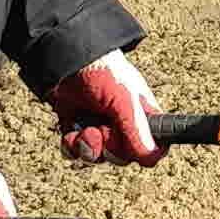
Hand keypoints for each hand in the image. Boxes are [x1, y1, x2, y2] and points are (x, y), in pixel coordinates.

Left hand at [53, 49, 164, 164]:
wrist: (65, 61)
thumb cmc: (102, 71)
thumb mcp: (125, 100)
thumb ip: (137, 130)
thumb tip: (151, 158)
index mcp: (141, 115)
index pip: (154, 145)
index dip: (146, 152)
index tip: (136, 151)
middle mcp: (121, 124)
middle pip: (122, 157)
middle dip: (111, 149)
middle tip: (104, 131)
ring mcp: (97, 127)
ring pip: (98, 157)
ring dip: (90, 147)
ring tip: (86, 131)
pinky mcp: (76, 128)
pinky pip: (75, 152)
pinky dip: (72, 147)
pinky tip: (73, 132)